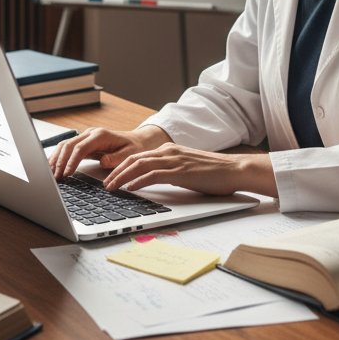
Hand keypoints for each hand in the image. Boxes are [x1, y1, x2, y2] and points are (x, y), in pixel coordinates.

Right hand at [49, 124, 169, 178]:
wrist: (138, 140)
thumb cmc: (134, 147)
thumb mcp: (129, 154)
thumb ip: (116, 158)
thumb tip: (103, 162)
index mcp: (100, 135)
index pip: (80, 148)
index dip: (71, 161)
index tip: (66, 174)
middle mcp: (91, 133)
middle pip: (68, 145)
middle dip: (59, 161)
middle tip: (54, 177)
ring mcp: (86, 136)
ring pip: (65, 145)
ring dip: (56, 158)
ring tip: (50, 174)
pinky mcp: (84, 142)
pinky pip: (67, 148)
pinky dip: (59, 156)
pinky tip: (53, 167)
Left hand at [103, 144, 276, 197]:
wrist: (234, 170)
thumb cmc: (212, 173)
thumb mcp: (185, 170)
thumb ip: (168, 172)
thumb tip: (150, 183)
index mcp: (168, 151)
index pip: (137, 156)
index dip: (120, 166)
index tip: (109, 177)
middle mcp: (168, 152)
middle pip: (133, 158)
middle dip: (115, 171)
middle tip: (104, 183)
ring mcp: (174, 160)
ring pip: (140, 165)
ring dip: (122, 176)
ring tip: (111, 187)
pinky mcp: (181, 171)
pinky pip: (154, 174)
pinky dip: (140, 181)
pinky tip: (131, 188)